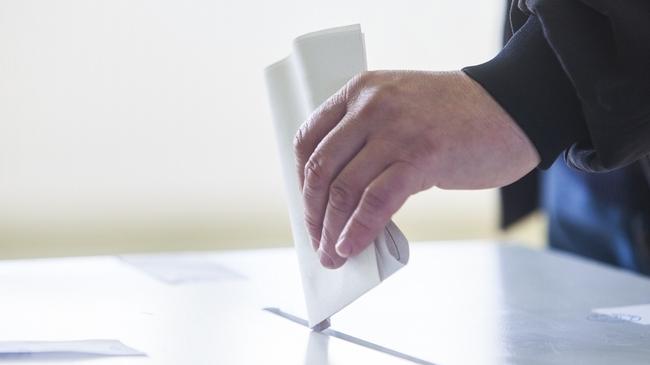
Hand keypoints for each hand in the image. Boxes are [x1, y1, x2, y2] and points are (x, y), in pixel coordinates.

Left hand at [294, 70, 539, 268]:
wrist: (514, 107)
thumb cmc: (456, 116)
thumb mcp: (400, 109)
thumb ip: (368, 138)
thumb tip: (340, 195)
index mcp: (360, 91)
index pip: (308, 138)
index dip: (301, 179)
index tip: (307, 206)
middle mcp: (372, 106)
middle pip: (321, 168)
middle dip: (312, 212)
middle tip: (316, 239)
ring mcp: (396, 130)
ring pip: (344, 188)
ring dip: (332, 230)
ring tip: (332, 254)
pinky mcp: (421, 156)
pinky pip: (376, 201)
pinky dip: (358, 230)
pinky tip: (351, 247)